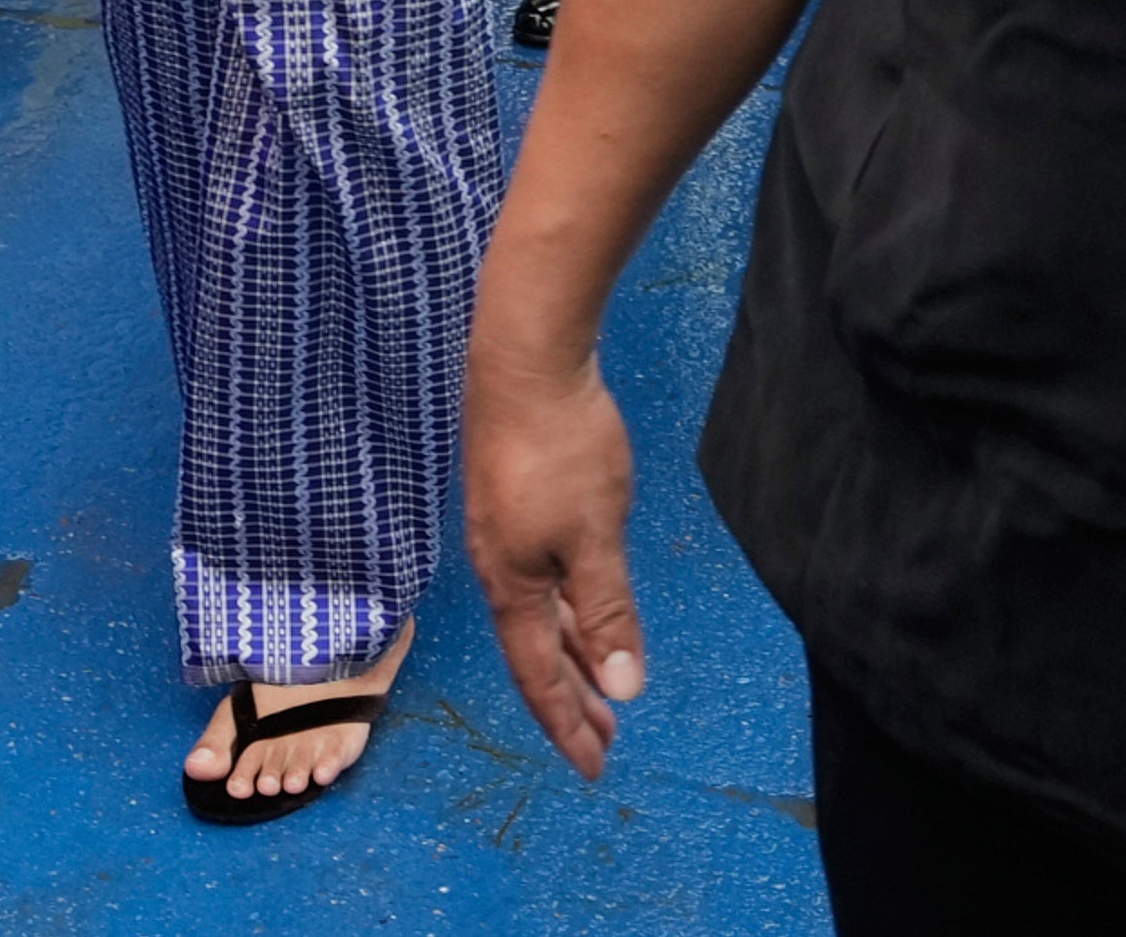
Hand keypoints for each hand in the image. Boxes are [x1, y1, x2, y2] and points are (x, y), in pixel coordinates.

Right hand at [464, 332, 648, 776]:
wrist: (524, 360)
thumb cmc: (560, 450)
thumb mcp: (595, 539)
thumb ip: (608, 613)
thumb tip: (624, 689)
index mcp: (512, 585)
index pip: (538, 676)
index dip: (567, 724)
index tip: (595, 766)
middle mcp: (500, 567)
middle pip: (536, 652)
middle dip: (573, 700)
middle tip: (607, 741)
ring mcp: (505, 532)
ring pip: (542, 614)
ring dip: (574, 655)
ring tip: (605, 688)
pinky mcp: (516, 500)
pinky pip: (544, 579)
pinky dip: (570, 610)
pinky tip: (588, 606)